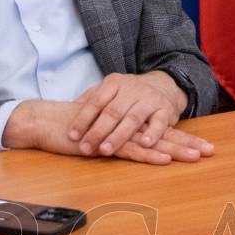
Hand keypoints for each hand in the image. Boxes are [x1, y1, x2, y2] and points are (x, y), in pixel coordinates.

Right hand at [2, 97, 214, 164]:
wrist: (49, 122)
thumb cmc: (76, 130)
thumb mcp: (104, 136)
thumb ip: (119, 139)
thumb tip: (137, 148)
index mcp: (131, 124)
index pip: (163, 131)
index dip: (185, 138)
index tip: (206, 146)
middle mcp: (129, 126)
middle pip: (165, 136)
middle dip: (189, 144)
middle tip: (211, 151)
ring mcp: (119, 134)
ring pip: (154, 143)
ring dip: (176, 150)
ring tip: (196, 156)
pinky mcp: (106, 143)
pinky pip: (131, 150)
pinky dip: (149, 155)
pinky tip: (164, 159)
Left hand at [69, 71, 188, 157]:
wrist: (164, 84)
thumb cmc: (130, 94)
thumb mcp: (110, 90)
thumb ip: (91, 99)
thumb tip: (68, 111)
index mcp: (114, 83)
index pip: (96, 101)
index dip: (83, 118)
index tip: (72, 135)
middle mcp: (132, 89)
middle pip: (113, 111)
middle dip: (97, 131)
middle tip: (85, 148)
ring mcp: (150, 99)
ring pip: (133, 118)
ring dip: (119, 136)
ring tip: (106, 150)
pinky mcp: (165, 110)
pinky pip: (159, 122)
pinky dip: (152, 133)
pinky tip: (144, 144)